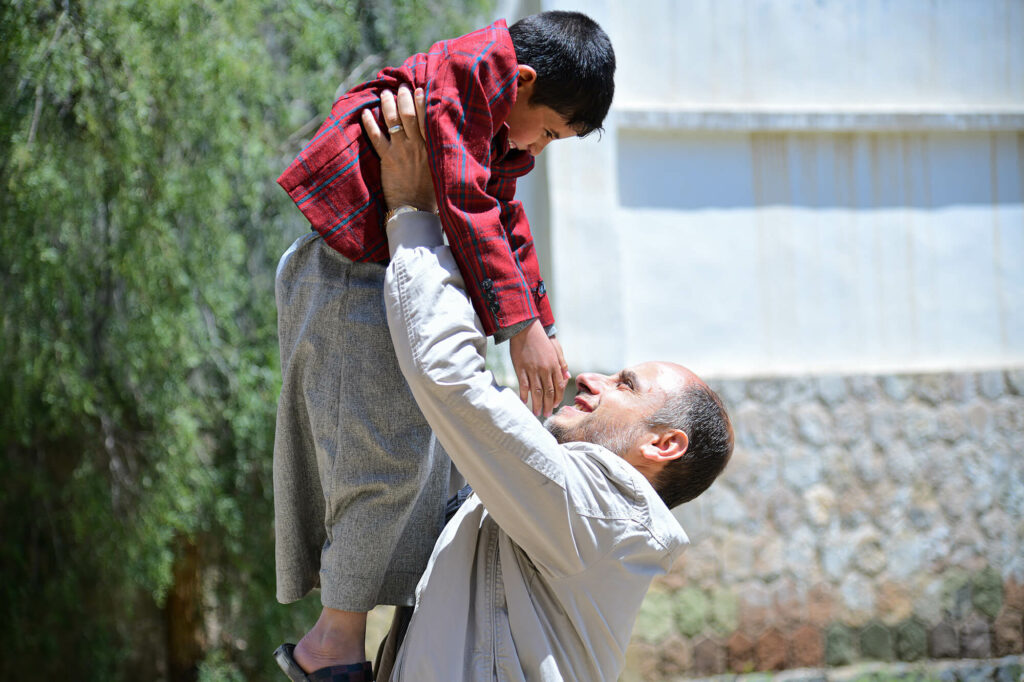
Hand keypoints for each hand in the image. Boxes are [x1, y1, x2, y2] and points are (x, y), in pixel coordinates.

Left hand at [361, 86, 436, 211]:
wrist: (415, 210)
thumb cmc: (432, 192)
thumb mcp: (442, 168)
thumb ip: (440, 151)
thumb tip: (445, 136)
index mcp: (432, 147)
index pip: (427, 118)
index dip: (423, 101)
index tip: (420, 89)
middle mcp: (416, 145)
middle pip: (409, 114)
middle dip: (404, 97)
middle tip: (401, 87)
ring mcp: (401, 151)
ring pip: (393, 121)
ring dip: (387, 105)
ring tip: (385, 93)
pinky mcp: (387, 159)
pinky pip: (376, 137)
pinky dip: (369, 124)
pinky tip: (365, 112)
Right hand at [509, 320, 568, 416]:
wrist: (526, 329)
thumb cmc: (541, 339)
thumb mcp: (556, 349)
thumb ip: (562, 364)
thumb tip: (567, 377)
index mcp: (555, 365)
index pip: (559, 386)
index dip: (558, 397)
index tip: (555, 405)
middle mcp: (545, 369)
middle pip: (549, 392)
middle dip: (549, 405)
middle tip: (547, 414)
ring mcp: (533, 370)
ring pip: (537, 391)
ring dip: (538, 404)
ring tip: (537, 413)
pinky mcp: (521, 368)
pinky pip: (524, 385)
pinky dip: (524, 395)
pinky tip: (524, 402)